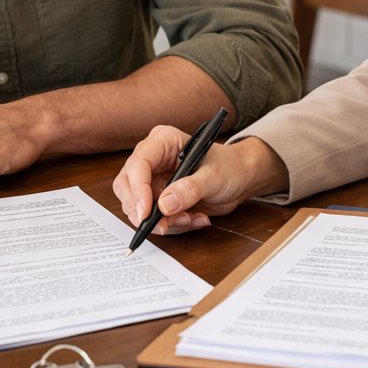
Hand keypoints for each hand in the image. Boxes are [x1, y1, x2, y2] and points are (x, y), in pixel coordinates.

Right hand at [112, 126, 287, 234]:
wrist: (240, 178)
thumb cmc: (230, 167)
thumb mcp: (214, 176)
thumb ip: (190, 189)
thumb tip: (164, 204)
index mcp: (163, 141)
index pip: (138, 164)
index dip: (138, 189)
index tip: (146, 212)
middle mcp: (153, 159)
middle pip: (127, 186)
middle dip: (144, 210)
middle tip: (165, 225)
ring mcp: (153, 180)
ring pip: (137, 206)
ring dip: (162, 221)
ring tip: (191, 218)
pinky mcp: (158, 198)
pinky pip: (152, 218)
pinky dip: (171, 224)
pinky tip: (194, 218)